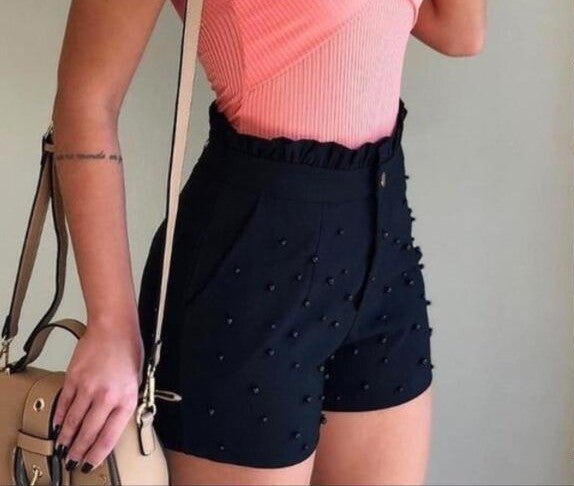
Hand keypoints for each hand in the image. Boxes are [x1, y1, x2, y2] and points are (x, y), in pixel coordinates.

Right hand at [52, 314, 143, 473]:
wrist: (114, 327)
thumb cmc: (128, 350)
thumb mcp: (138, 380)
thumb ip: (125, 403)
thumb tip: (114, 423)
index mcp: (126, 398)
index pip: (109, 436)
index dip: (98, 454)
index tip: (91, 462)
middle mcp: (107, 396)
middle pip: (89, 432)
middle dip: (79, 450)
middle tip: (73, 460)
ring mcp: (88, 387)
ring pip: (74, 421)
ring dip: (67, 438)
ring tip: (63, 448)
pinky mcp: (74, 378)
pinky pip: (65, 403)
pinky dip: (60, 417)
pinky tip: (59, 425)